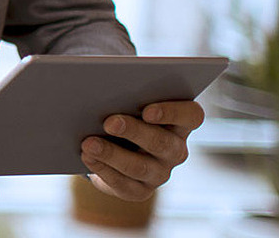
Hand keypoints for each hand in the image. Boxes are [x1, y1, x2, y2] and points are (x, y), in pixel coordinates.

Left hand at [81, 100, 204, 200]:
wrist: (111, 149)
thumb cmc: (123, 115)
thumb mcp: (128, 104)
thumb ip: (126, 97)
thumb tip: (102, 88)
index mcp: (180, 123)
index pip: (191, 115)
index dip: (172, 113)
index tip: (147, 111)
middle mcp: (175, 149)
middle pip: (162, 142)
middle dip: (133, 132)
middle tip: (109, 123)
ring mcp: (160, 173)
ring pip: (140, 166)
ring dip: (112, 154)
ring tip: (89, 144)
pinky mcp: (140, 190)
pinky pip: (124, 183)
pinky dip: (103, 169)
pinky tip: (87, 157)